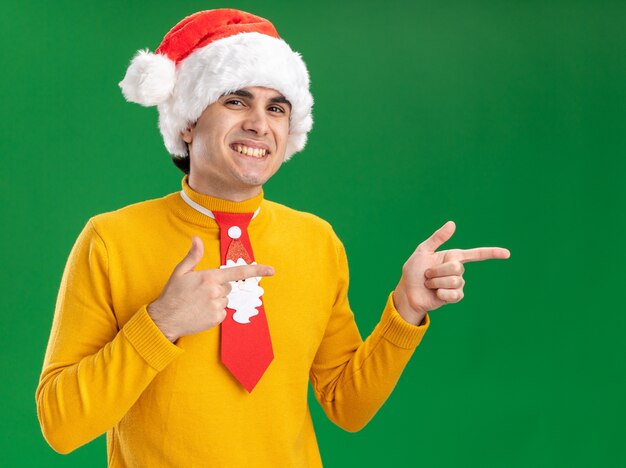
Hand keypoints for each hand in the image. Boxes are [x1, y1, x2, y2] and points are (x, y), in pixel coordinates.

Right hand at [147, 236, 274, 341]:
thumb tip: (197, 239)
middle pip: (228, 286)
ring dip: (216, 300)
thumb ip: (193, 255)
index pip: (238, 272)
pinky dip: (214, 311)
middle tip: (200, 292)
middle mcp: (216, 291)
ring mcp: (217, 306)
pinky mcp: (217, 319)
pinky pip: (222, 312)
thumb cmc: (172, 295)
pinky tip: (200, 311)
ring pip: (225, 299)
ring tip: (198, 303)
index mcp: (209, 277)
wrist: (165, 319)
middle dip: (218, 287)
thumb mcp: (181, 272)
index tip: (271, 270)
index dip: (257, 271)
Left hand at [393, 221, 509, 324]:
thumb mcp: (422, 251)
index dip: (492, 253)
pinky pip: (454, 294)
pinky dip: (440, 293)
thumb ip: (437, 238)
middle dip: (437, 271)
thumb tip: (452, 223)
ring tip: (429, 283)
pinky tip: (436, 294)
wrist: (408, 292)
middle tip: (427, 274)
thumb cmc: (414, 271)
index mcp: (452, 256)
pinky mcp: (454, 296)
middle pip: (457, 267)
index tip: (507, 254)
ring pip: (455, 281)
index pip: (476, 254)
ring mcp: (457, 284)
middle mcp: (457, 269)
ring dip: (436, 282)